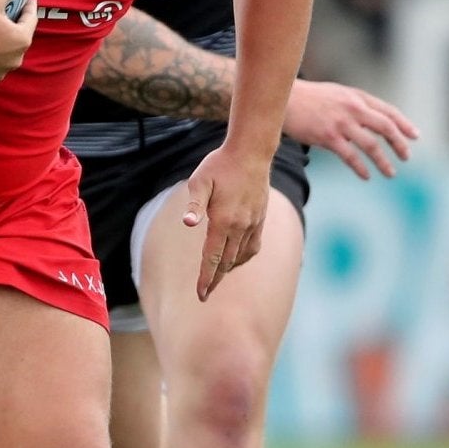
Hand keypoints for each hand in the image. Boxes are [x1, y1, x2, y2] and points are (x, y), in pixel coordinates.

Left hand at [181, 143, 270, 300]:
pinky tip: (236, 259)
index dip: (206, 278)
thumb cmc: (220, 165)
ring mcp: (253, 223)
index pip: (213, 257)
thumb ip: (194, 204)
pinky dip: (243, 257)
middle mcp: (240, 226)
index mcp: (223, 220)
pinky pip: (253, 246)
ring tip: (217, 278)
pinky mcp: (260, 218)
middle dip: (215, 279)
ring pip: (241, 256)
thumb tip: (188, 223)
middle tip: (205, 294)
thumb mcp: (200, 181)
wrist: (251, 152)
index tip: (200, 295)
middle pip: (227, 262)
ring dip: (229, 269)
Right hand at [283, 80, 417, 178]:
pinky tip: (366, 176)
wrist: (284, 98)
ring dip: (383, 161)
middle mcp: (353, 108)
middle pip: (386, 127)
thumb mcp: (337, 94)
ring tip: (391, 173)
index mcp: (357, 97)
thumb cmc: (309, 98)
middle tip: (406, 156)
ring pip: (371, 145)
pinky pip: (350, 156)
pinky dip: (361, 168)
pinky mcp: (328, 136)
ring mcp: (341, 122)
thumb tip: (372, 119)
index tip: (415, 136)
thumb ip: (355, 104)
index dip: (404, 124)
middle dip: (399, 144)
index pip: (388, 111)